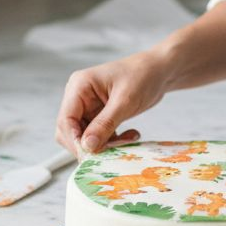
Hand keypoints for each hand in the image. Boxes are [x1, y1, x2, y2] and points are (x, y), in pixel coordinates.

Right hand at [54, 52, 172, 156]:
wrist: (159, 70)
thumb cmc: (142, 76)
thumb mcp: (125, 101)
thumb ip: (105, 124)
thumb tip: (87, 146)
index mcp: (79, 86)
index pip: (66, 120)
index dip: (75, 141)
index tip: (91, 155)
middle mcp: (79, 96)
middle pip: (71, 131)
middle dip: (90, 144)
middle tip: (112, 151)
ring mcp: (89, 106)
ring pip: (86, 136)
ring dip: (105, 144)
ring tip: (127, 139)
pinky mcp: (100, 115)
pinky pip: (99, 136)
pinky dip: (112, 140)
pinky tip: (130, 135)